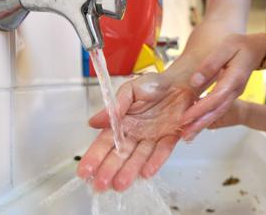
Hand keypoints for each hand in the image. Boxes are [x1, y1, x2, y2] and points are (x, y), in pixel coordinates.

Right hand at [76, 73, 195, 191]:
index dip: (95, 156)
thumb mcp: (131, 90)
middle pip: (120, 155)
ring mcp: (152, 137)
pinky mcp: (170, 138)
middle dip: (109, 170)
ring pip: (139, 157)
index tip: (84, 171)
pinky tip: (146, 173)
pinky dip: (155, 162)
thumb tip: (93, 122)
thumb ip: (115, 106)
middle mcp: (136, 133)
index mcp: (123, 121)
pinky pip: (162, 151)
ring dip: (130, 171)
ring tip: (120, 185)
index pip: (106, 142)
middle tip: (100, 185)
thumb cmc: (155, 84)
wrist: (181, 81)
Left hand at [181, 33, 265, 139]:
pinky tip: (195, 124)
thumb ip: (210, 64)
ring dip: (202, 125)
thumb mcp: (225, 48)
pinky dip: (207, 119)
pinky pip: (219, 110)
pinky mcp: (230, 96)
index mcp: (234, 78)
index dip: (200, 108)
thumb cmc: (240, 46)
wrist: (256, 50)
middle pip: (217, 111)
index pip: (216, 97)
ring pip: (218, 113)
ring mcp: (233, 95)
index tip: (185, 116)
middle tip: (184, 134)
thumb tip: (195, 81)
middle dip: (200, 123)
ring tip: (187, 135)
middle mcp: (235, 90)